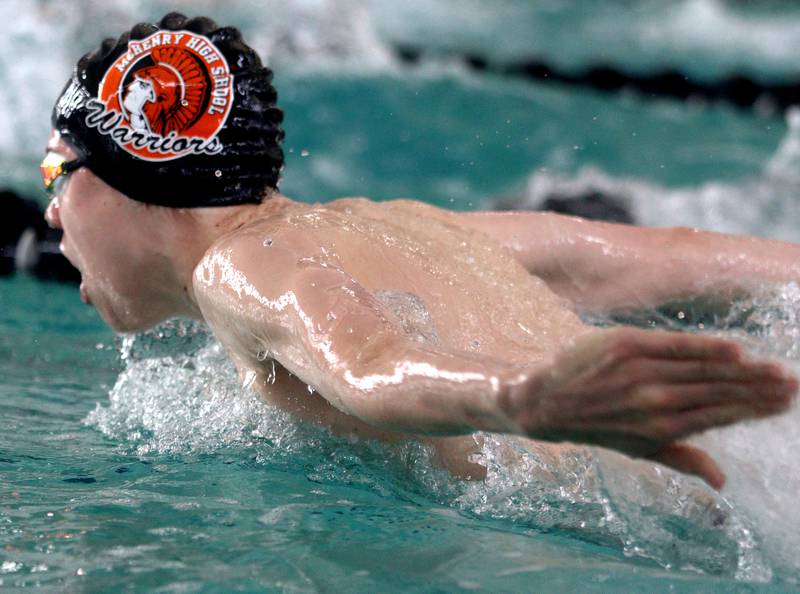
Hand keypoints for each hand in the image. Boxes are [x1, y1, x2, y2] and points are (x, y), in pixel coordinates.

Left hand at [500, 327, 796, 487]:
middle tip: (792, 384)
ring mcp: (640, 373)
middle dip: (759, 389)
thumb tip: (722, 481)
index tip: (784, 403)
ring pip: (702, 369)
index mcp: (662, 429)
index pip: (720, 416)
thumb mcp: (636, 449)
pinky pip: (673, 344)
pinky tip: (733, 349)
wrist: (540, 400)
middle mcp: (655, 402)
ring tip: (773, 369)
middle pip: (718, 392)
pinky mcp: (624, 345)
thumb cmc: (593, 425)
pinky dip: (704, 347)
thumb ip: (681, 459)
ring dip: (743, 370)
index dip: (755, 410)